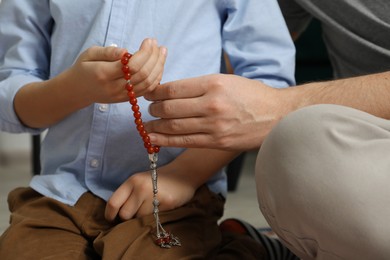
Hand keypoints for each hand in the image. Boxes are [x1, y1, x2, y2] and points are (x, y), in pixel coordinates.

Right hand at [65, 38, 166, 104]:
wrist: (78, 91)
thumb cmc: (84, 68)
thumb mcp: (89, 54)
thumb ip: (108, 52)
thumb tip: (126, 51)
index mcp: (103, 74)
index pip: (131, 65)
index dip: (145, 53)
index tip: (149, 40)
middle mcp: (114, 88)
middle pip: (143, 74)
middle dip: (154, 58)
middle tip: (157, 44)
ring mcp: (122, 96)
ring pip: (148, 83)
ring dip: (159, 67)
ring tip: (162, 52)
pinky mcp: (127, 100)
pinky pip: (147, 90)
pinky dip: (156, 77)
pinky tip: (159, 65)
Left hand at [105, 166, 195, 220]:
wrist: (184, 173)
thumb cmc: (158, 180)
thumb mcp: (140, 181)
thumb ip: (128, 194)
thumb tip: (115, 214)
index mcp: (132, 181)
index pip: (113, 203)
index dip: (109, 215)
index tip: (111, 219)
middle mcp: (141, 187)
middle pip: (125, 215)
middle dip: (128, 217)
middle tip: (136, 212)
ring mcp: (155, 195)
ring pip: (139, 219)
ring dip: (143, 218)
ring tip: (151, 208)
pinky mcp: (167, 203)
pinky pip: (154, 218)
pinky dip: (155, 216)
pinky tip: (160, 208)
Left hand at [144, 74, 290, 150]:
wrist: (277, 116)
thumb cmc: (252, 95)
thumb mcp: (227, 80)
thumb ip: (200, 86)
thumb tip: (172, 91)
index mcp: (213, 84)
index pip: (174, 89)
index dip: (155, 92)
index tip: (149, 94)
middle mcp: (212, 104)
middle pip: (170, 108)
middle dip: (154, 109)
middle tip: (149, 109)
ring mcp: (214, 126)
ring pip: (174, 126)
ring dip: (156, 126)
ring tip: (147, 125)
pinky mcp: (217, 142)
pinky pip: (185, 142)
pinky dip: (166, 141)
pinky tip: (155, 139)